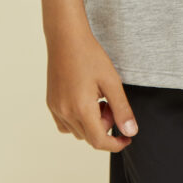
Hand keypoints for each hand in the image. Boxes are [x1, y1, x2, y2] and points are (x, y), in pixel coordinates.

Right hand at [45, 26, 138, 151]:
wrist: (66, 38)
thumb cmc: (90, 55)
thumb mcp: (111, 81)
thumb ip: (122, 109)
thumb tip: (131, 132)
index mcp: (81, 108)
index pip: (99, 141)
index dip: (115, 144)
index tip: (127, 138)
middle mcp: (65, 112)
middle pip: (89, 137)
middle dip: (105, 127)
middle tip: (110, 103)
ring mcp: (55, 108)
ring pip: (77, 132)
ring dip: (91, 125)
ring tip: (98, 100)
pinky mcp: (51, 103)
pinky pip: (65, 124)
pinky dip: (78, 121)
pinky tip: (86, 102)